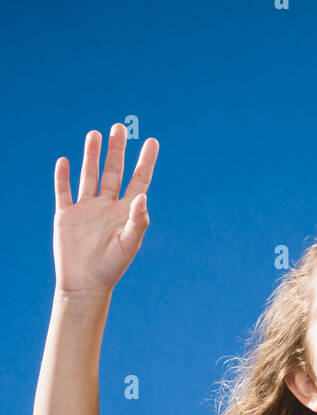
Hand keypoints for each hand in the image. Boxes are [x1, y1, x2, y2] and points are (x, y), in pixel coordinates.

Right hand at [53, 125, 158, 294]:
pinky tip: (65, 161)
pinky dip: (63, 176)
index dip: (146, 161)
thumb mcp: (129, 244)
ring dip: (91, 155)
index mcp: (125, 212)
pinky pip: (64, 191)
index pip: (139, 181)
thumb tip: (143, 197)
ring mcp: (86, 209)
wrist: (84, 285)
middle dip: (116, 150)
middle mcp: (107, 206)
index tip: (153, 141)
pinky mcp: (66, 215)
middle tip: (118, 127)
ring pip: (89, 175)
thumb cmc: (111, 268)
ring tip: (94, 134)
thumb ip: (137, 220)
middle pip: (113, 172)